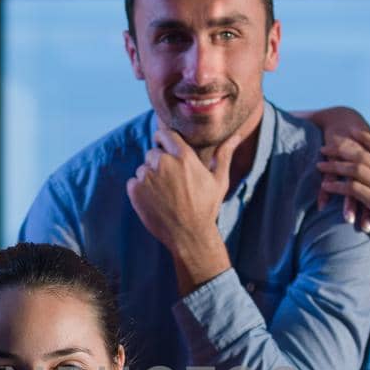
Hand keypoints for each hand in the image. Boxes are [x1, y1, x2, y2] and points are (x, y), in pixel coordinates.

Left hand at [125, 125, 236, 291]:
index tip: (165, 148)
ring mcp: (148, 176)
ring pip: (143, 168)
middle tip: (170, 182)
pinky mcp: (135, 190)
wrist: (189, 235)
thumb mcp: (219, 181)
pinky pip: (133, 182)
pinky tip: (154, 201)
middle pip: (153, 152)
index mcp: (184, 157)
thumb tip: (236, 136)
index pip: (165, 134)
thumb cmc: (206, 208)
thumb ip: (223, 155)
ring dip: (149, 178)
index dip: (164, 140)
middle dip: (159, 163)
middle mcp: (164, 163)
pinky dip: (139, 190)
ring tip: (164, 195)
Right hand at [295, 106, 369, 231]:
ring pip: (353, 182)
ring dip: (350, 204)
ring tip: (349, 221)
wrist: (344, 122)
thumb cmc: (360, 149)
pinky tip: (323, 206)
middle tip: (369, 230)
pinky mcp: (334, 155)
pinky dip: (327, 191)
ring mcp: (351, 157)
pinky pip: (330, 176)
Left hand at [316, 129, 369, 266]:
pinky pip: (354, 188)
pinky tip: (326, 186)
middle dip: (343, 148)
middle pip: (366, 155)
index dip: (365, 139)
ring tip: (319, 165)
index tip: (350, 132)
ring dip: (335, 166)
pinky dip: (338, 185)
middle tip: (325, 147)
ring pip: (358, 169)